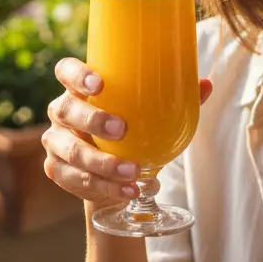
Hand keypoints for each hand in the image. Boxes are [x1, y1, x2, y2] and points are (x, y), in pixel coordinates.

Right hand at [42, 56, 212, 206]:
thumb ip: (176, 98)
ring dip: (102, 162)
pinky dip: (104, 186)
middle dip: (92, 120)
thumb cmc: (132, 132)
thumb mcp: (151, 114)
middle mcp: (62, 112)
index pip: (66, 71)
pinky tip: (128, 190)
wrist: (114, 174)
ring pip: (70, 151)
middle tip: (121, 129)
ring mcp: (56, 143)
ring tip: (133, 171)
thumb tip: (206, 84)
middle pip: (65, 110)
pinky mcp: (58, 171)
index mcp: (79, 89)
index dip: (77, 75)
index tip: (99, 84)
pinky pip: (76, 179)